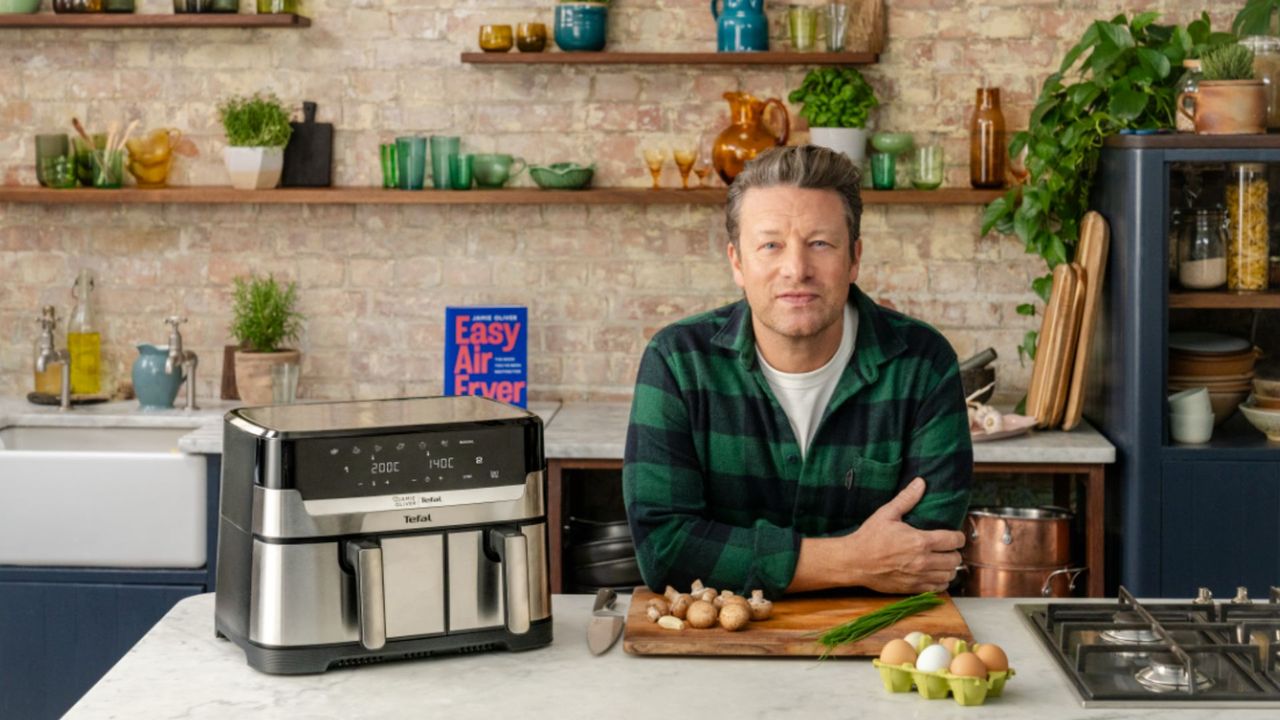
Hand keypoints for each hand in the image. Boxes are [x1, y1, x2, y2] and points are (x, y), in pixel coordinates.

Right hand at [843, 477, 964, 593]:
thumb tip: (921, 482)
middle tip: (947, 548)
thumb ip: (907, 499)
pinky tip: (935, 574)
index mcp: (921, 540)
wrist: (854, 561)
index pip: (954, 540)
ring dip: (949, 568)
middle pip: (955, 559)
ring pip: (949, 576)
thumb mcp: (887, 514)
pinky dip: (941, 582)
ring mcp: (919, 576)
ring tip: (942, 561)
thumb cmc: (869, 537)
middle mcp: (924, 560)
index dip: (958, 537)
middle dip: (954, 552)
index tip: (954, 536)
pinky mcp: (913, 588)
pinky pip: (938, 588)